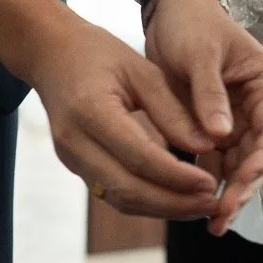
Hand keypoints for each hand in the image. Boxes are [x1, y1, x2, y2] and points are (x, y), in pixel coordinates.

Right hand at [0, 0, 222, 219]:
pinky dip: (145, 200)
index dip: (177, 178)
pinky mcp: (75, 165)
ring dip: (162, 208)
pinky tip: (175, 197)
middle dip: (173, 204)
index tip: (211, 184)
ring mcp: (71, 158)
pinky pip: (112, 192)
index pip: (139, 158)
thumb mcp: (141, 70)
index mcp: (91, 111)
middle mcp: (75, 142)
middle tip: (212, 204)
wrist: (50, 53)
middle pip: (127, 189)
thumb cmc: (98, 53)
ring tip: (200, 205)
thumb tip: (207, 147)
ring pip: (119, 199)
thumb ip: (172, 110)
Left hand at [143, 0, 262, 235]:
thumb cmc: (192, 25)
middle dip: (243, 186)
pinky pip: (214, 162)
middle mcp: (257, 107)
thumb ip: (210, 93)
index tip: (242, 180)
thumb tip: (220, 135)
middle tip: (223, 214)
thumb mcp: (200, 53)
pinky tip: (195, 206)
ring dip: (226, 192)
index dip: (261, 159)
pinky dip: (207, 182)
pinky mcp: (212, 128)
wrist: (170, 14)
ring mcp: (236, 120)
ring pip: (237, 165)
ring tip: (212, 223)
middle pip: (257, 155)